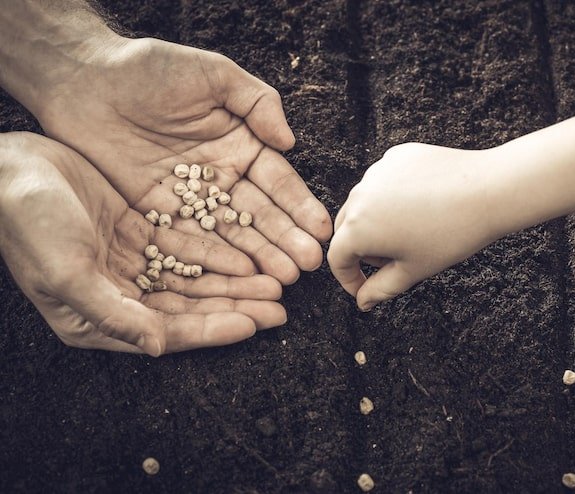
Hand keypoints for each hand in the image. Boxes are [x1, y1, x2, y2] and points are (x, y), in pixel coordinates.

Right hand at [0, 132, 286, 354]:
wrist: (7, 171)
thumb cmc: (29, 224)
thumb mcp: (67, 272)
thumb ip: (115, 313)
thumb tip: (160, 346)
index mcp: (100, 319)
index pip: (171, 331)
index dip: (216, 328)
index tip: (257, 325)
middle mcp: (121, 295)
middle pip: (191, 307)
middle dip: (236, 306)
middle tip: (280, 305)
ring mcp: (131, 263)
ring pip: (195, 279)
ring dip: (234, 282)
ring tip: (275, 282)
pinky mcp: (138, 232)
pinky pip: (187, 247)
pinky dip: (217, 252)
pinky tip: (248, 253)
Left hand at [36, 37, 331, 283]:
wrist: (85, 82)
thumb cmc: (152, 70)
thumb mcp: (214, 74)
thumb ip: (258, 103)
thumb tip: (289, 142)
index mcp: (241, 145)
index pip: (278, 182)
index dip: (299, 206)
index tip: (320, 231)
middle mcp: (222, 177)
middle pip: (260, 214)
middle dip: (286, 240)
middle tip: (308, 265)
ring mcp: (192, 199)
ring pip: (232, 233)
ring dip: (259, 256)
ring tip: (283, 279)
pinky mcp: (159, 214)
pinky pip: (192, 241)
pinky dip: (216, 259)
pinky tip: (240, 276)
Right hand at [329, 143, 504, 310]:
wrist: (488, 191)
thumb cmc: (453, 233)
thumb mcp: (414, 270)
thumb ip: (381, 289)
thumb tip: (363, 301)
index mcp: (358, 228)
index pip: (337, 257)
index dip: (348, 278)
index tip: (362, 287)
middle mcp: (360, 196)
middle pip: (346, 228)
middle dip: (362, 250)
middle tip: (391, 262)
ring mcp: (377, 172)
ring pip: (365, 203)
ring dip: (376, 221)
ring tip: (411, 232)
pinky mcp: (396, 157)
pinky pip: (384, 182)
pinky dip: (392, 197)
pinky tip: (420, 206)